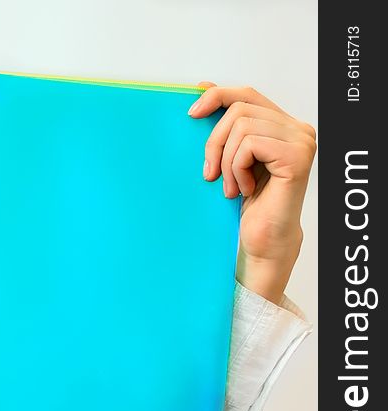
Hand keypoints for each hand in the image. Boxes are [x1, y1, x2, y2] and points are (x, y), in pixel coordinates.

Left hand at [188, 84, 315, 303]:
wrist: (261, 241)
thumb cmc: (248, 205)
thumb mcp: (231, 158)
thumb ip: (226, 125)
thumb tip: (203, 86)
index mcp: (284, 126)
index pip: (247, 94)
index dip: (217, 96)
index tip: (192, 113)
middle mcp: (298, 129)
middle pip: (239, 108)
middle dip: (215, 142)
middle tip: (210, 173)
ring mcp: (301, 141)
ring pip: (242, 126)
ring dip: (227, 161)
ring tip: (232, 187)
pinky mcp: (296, 156)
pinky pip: (250, 144)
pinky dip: (237, 168)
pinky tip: (245, 189)